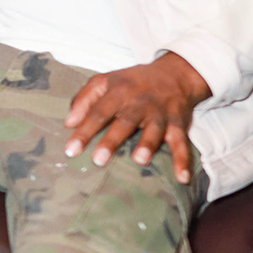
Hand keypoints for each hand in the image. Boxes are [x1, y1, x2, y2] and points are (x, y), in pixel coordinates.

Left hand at [64, 52, 208, 183]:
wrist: (174, 74)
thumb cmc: (132, 83)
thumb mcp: (105, 81)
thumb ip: (84, 99)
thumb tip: (68, 123)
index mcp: (119, 92)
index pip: (99, 111)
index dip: (84, 130)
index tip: (71, 150)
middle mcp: (140, 102)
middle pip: (125, 121)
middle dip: (112, 140)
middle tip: (98, 159)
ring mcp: (160, 113)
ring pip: (155, 129)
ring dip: (148, 144)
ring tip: (139, 160)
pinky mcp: (178, 124)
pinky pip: (181, 142)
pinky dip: (183, 160)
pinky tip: (182, 178)